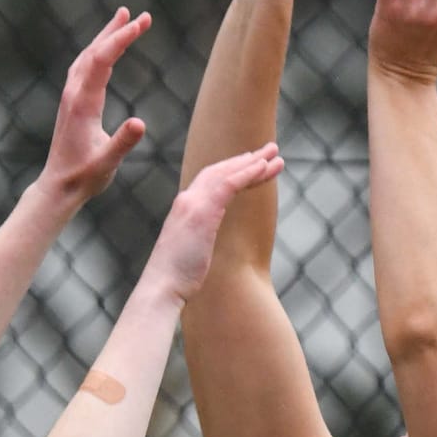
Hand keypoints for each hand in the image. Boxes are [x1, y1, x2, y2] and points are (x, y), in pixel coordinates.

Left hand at [39, 8, 151, 207]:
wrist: (59, 186)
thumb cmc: (84, 177)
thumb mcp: (107, 163)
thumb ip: (123, 143)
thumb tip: (140, 123)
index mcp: (83, 104)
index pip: (101, 60)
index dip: (121, 39)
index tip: (141, 24)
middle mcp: (74, 93)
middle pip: (94, 51)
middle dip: (118, 31)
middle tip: (142, 16)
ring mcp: (71, 96)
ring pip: (87, 55)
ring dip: (106, 36)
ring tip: (123, 18)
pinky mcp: (72, 101)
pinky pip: (85, 66)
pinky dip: (98, 50)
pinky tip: (105, 48)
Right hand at [142, 145, 284, 305]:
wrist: (161, 287)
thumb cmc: (176, 279)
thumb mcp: (189, 252)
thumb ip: (198, 240)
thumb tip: (204, 247)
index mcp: (185, 209)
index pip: (210, 180)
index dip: (233, 169)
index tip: (253, 164)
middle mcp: (188, 200)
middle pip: (220, 170)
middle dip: (246, 159)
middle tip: (270, 150)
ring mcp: (193, 203)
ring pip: (227, 173)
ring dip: (253, 162)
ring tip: (275, 153)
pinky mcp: (202, 212)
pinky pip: (229, 184)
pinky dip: (247, 173)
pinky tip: (263, 167)